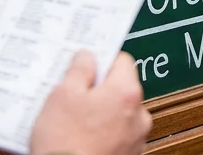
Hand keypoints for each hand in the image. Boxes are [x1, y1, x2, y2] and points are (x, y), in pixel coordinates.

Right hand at [32, 51, 150, 154]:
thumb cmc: (66, 142)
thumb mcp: (63, 95)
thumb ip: (79, 70)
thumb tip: (87, 57)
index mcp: (127, 93)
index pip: (122, 60)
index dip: (101, 60)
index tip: (86, 65)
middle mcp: (139, 115)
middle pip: (120, 89)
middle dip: (98, 90)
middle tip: (73, 96)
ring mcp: (135, 138)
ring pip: (118, 113)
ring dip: (100, 114)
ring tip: (74, 122)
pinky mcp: (128, 154)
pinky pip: (116, 134)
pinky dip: (102, 133)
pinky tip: (81, 138)